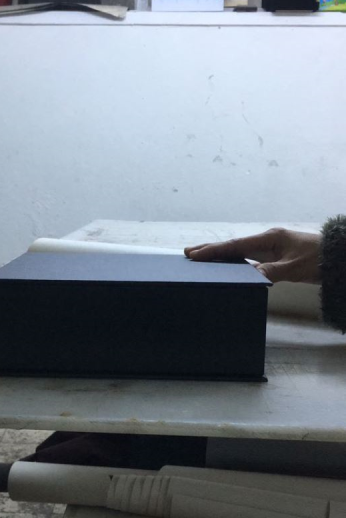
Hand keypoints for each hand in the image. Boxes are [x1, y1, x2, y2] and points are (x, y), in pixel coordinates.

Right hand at [184, 228, 320, 283]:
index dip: (214, 251)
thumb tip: (250, 278)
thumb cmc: (319, 260)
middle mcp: (266, 240)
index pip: (236, 245)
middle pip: (233, 245)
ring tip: (199, 259)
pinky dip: (232, 261)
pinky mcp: (274, 255)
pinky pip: (247, 257)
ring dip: (219, 255)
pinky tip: (224, 267)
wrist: (337, 257)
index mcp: (269, 239)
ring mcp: (270, 247)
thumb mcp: (295, 269)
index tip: (195, 254)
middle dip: (210, 249)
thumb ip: (272, 272)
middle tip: (188, 253)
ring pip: (238, 251)